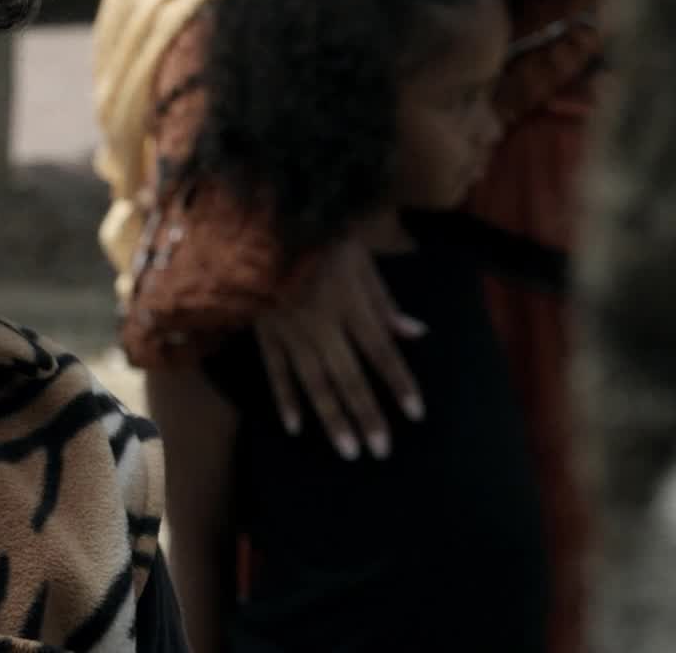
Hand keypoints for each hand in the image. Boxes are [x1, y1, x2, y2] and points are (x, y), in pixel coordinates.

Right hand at [254, 239, 426, 459]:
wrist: (259, 223)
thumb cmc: (318, 235)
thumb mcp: (359, 257)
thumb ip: (383, 298)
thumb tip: (416, 332)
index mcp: (350, 303)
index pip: (381, 352)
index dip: (399, 383)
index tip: (416, 415)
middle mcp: (322, 325)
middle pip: (349, 377)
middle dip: (367, 415)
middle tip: (381, 451)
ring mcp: (291, 332)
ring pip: (314, 382)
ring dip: (332, 419)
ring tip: (348, 451)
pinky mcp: (265, 332)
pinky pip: (275, 371)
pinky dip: (285, 399)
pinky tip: (295, 427)